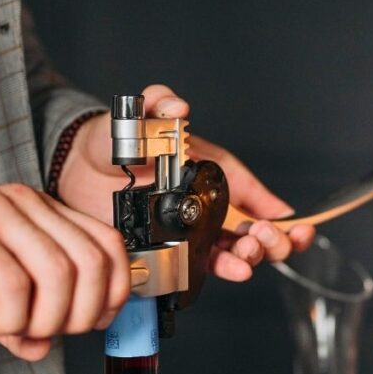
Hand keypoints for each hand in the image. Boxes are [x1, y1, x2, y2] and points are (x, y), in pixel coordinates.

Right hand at [0, 184, 130, 360]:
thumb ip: (21, 321)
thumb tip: (44, 348)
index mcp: (40, 211)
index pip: (108, 243)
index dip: (116, 288)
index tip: (97, 319)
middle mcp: (25, 205)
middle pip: (92, 262)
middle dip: (82, 312)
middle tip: (51, 332)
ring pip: (59, 273)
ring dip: (46, 318)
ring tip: (15, 328)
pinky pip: (13, 285)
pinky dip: (8, 317)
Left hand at [58, 84, 314, 281]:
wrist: (76, 164)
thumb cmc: (116, 138)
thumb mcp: (141, 114)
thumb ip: (160, 103)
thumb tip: (179, 105)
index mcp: (218, 178)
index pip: (263, 203)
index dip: (287, 220)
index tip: (296, 227)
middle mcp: (211, 209)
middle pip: (259, 235)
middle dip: (272, 241)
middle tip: (261, 237)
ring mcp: (191, 233)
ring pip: (235, 254)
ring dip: (250, 258)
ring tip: (246, 255)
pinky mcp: (168, 251)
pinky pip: (202, 267)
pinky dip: (222, 270)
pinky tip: (234, 270)